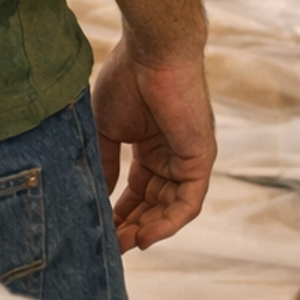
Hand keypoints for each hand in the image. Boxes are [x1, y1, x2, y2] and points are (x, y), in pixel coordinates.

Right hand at [92, 40, 216, 250]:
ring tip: (122, 245)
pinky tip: (145, 235)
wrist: (152, 52)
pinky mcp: (201, 160)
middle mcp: (172, 156)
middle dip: (132, 226)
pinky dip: (169, 223)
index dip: (120, 212)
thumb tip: (98, 196)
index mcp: (151, 146)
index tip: (101, 229)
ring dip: (148, 230)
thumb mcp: (108, 128)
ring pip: (171, 209)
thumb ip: (106, 162)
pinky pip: (188, 203)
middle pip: (154, 204)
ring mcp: (188, 159)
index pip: (138, 191)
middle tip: (109, 246)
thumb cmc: (127, 78)